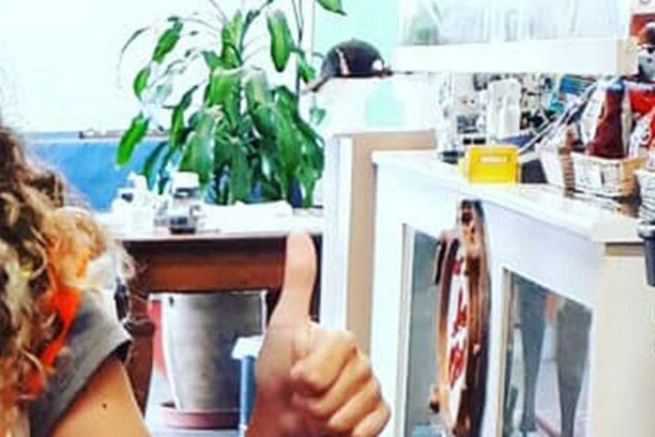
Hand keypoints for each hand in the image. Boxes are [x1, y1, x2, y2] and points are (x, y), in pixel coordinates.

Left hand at [249, 232, 389, 436]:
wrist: (280, 422)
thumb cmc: (277, 377)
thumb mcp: (283, 324)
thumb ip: (298, 281)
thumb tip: (299, 237)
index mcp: (341, 339)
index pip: (341, 348)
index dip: (312, 368)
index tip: (300, 372)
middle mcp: (361, 362)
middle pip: (346, 382)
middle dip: (315, 394)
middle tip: (303, 392)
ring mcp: (371, 389)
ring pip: (354, 407)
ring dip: (325, 415)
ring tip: (313, 407)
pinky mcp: (377, 415)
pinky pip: (369, 426)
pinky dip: (345, 431)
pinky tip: (333, 422)